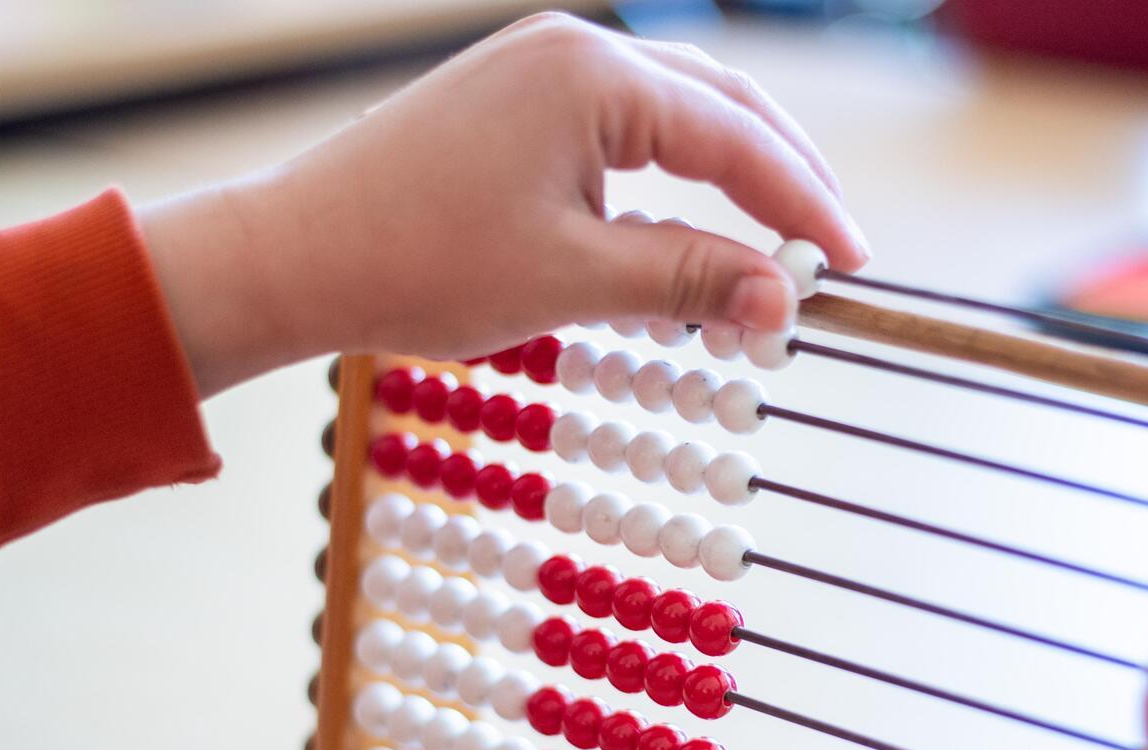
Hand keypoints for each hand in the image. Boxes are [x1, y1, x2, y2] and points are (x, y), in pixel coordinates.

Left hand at [139, 13, 867, 395]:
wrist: (293, 253)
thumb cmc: (418, 263)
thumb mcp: (570, 279)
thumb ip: (686, 279)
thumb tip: (783, 302)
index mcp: (595, 76)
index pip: (738, 139)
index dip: (805, 206)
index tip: (853, 265)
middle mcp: (574, 50)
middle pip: (720, 105)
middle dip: (782, 178)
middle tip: (830, 251)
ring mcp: (539, 68)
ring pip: (673, 114)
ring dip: (726, 177)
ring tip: (771, 246)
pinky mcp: (514, 100)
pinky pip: (621, 129)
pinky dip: (666, 179)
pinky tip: (681, 230)